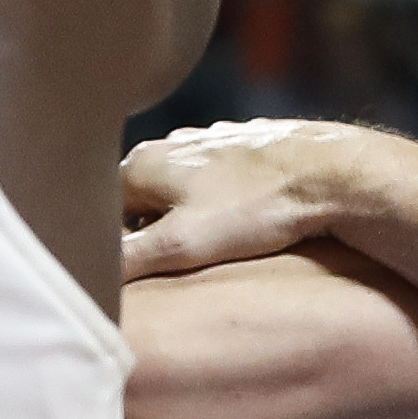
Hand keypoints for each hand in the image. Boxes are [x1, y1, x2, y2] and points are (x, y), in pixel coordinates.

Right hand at [120, 120, 382, 280]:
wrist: (334, 173)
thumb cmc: (257, 210)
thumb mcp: (181, 246)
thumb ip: (125, 261)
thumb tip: (83, 279)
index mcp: (141, 163)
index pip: (101, 215)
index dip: (117, 251)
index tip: (143, 276)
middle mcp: (169, 143)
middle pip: (140, 203)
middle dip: (153, 235)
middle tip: (182, 268)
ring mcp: (210, 138)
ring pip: (181, 191)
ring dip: (190, 221)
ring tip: (220, 248)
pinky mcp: (247, 143)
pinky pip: (219, 181)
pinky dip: (224, 203)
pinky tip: (248, 223)